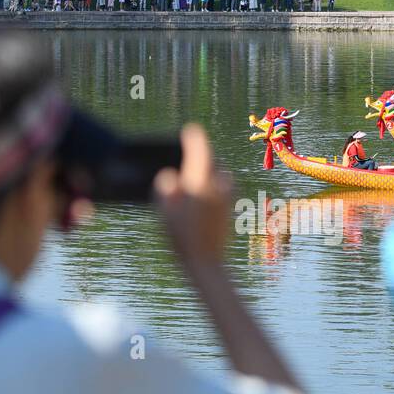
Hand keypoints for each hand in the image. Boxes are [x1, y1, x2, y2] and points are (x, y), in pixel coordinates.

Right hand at [154, 124, 231, 267]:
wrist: (206, 263)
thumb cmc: (182, 237)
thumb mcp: (164, 211)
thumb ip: (165, 187)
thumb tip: (170, 175)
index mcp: (201, 182)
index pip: (201, 151)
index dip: (194, 138)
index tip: (190, 130)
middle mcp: (218, 187)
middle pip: (211, 163)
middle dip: (201, 159)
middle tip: (189, 155)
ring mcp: (226, 199)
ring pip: (218, 177)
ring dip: (207, 174)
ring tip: (191, 179)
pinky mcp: (229, 210)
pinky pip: (221, 190)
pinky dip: (211, 188)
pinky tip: (198, 196)